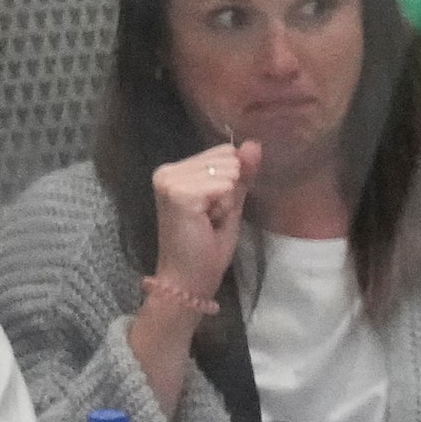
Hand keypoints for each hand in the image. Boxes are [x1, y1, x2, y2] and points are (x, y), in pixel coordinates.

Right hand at [150, 138, 259, 303]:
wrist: (189, 278)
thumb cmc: (208, 245)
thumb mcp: (231, 203)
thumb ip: (242, 173)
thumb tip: (254, 143)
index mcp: (175, 169)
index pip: (224, 152)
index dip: (230, 182)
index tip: (212, 208)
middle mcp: (166, 170)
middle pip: (227, 159)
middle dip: (228, 191)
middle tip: (208, 217)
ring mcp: (170, 181)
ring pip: (227, 172)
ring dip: (225, 201)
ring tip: (205, 221)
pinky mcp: (178, 194)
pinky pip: (223, 187)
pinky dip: (223, 207)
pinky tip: (205, 222)